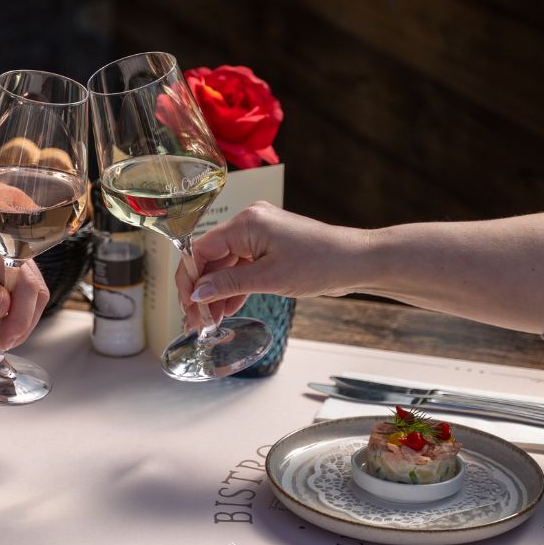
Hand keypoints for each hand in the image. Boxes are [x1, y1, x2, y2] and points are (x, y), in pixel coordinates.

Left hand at [0, 197, 48, 352]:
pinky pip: (11, 297)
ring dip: (7, 327)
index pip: (25, 285)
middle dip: (14, 328)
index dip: (19, 319)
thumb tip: (4, 307)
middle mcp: (8, 250)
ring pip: (24, 299)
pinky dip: (0, 320)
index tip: (0, 343)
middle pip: (32, 294)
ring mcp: (6, 260)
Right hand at [174, 203, 369, 328]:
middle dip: (201, 290)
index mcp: (246, 223)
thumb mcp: (270, 278)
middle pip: (211, 259)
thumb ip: (229, 285)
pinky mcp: (269, 248)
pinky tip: (225, 310)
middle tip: (194, 320)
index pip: (201, 249)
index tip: (186, 305)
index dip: (189, 278)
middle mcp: (249, 224)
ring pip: (225, 266)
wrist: (357, 261)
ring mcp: (259, 236)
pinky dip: (233, 288)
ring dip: (215, 293)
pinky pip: (241, 268)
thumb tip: (197, 293)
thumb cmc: (320, 263)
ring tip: (207, 321)